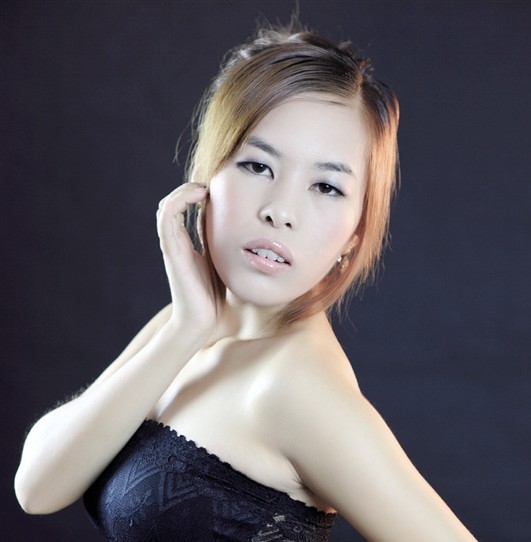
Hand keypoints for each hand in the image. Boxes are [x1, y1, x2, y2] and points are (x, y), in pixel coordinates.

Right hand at [156, 182, 216, 340]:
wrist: (202, 322)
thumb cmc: (214, 297)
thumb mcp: (223, 263)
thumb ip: (223, 246)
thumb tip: (239, 228)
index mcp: (187, 243)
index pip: (185, 208)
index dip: (197, 194)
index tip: (219, 189)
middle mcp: (177, 241)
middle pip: (174, 203)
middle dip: (189, 188)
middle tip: (212, 185)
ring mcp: (172, 245)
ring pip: (167, 205)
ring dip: (183, 191)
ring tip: (203, 187)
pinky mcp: (172, 250)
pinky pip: (167, 217)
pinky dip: (179, 200)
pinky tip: (198, 195)